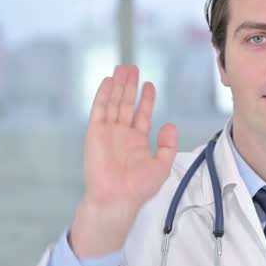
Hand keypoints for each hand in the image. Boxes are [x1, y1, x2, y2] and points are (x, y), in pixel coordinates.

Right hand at [69, 65, 176, 256]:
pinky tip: (108, 81)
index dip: (146, 99)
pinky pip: (99, 110)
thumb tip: (169, 125)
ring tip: (123, 69)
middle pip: (126, 103)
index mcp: (137, 141)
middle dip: (130, 86)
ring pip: (114, 103)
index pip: (142, 114)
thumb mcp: (162, 165)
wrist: (118, 198)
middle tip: (133, 68)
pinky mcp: (95, 133)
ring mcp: (108, 132)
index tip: (149, 84)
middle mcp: (122, 134)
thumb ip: (168, 145)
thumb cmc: (138, 187)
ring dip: (118, 86)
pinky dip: (103, 95)